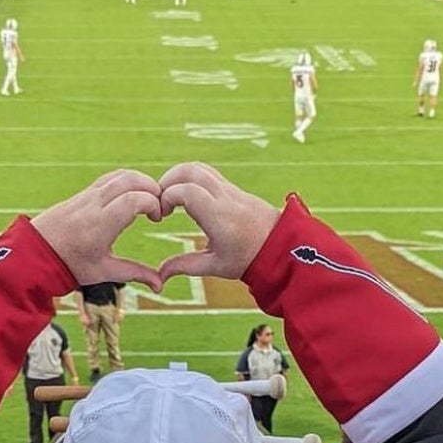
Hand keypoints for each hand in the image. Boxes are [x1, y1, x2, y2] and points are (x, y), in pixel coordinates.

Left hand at [32, 170, 162, 290]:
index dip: (153, 203)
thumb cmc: (69, 265)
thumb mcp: (103, 272)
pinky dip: (127, 182)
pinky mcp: (83, 193)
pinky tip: (133, 198)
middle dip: (152, 188)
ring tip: (149, 201)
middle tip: (159, 206)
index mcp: (99, 226)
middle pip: (130, 179)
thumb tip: (160, 285)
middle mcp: (93, 205)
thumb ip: (134, 273)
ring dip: (141, 182)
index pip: (134, 200)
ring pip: (120, 175)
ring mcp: (87, 196)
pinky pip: (110, 178)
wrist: (34, 253)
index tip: (158, 218)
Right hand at [156, 163, 277, 284]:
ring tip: (170, 199)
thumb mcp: (216, 266)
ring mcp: (231, 189)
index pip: (187, 191)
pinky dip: (190, 179)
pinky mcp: (234, 188)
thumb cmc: (249, 259)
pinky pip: (207, 173)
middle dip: (167, 181)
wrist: (282, 247)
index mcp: (220, 217)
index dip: (166, 197)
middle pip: (190, 170)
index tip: (161, 215)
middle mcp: (225, 198)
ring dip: (178, 177)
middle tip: (159, 202)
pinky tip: (186, 198)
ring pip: (198, 167)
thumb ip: (185, 265)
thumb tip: (159, 274)